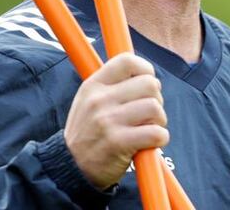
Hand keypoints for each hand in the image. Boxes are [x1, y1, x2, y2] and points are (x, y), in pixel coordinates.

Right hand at [64, 53, 168, 189]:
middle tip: (148, 113)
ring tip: (147, 128)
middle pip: (149, 84)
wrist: (70, 167)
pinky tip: (148, 143)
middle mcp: (100, 100)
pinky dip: (160, 138)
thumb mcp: (89, 101)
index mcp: (93, 85)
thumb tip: (147, 73)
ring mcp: (108, 121)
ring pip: (155, 108)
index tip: (147, 83)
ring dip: (159, 120)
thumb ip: (113, 85)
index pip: (127, 61)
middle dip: (156, 99)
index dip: (145, 69)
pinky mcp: (118, 143)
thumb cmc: (88, 132)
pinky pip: (156, 133)